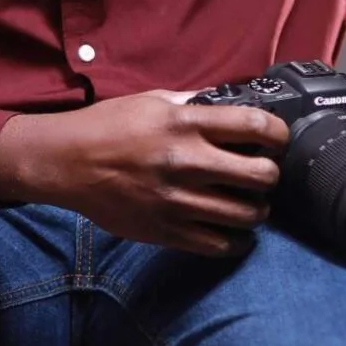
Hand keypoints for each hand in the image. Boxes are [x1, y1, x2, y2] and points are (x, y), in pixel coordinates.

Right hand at [0, 89, 288, 256]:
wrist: (67, 163)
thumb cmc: (108, 126)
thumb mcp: (152, 101)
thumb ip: (193, 104)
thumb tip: (228, 104)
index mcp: (186, 123)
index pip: (256, 125)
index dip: (278, 133)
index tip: (277, 138)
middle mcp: (188, 162)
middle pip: (262, 175)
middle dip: (271, 174)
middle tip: (263, 173)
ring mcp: (179, 200)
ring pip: (247, 214)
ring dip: (256, 209)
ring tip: (248, 203)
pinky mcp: (168, 231)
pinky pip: (221, 244)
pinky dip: (235, 239)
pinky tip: (231, 228)